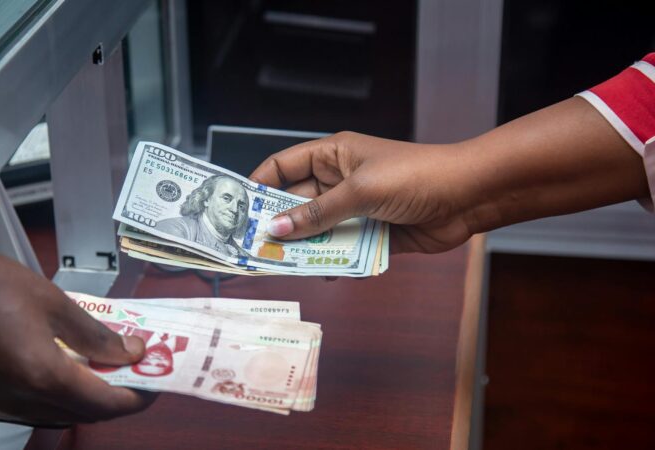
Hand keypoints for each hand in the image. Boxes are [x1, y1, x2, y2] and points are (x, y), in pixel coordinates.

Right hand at [0, 239, 155, 422]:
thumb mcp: (52, 301)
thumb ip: (95, 334)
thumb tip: (127, 350)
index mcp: (42, 375)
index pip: (106, 403)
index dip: (137, 397)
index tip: (155, 382)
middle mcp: (17, 398)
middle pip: (82, 412)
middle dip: (114, 395)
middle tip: (133, 371)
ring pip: (54, 412)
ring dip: (83, 396)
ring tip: (102, 366)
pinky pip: (24, 406)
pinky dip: (50, 393)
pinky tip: (59, 367)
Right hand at [250, 99, 648, 254]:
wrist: (468, 198)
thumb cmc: (416, 176)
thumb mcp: (359, 192)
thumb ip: (317, 213)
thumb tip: (276, 228)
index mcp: (333, 156)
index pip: (284, 166)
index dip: (260, 185)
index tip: (239, 211)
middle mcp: (340, 181)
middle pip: (297, 203)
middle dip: (279, 224)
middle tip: (256, 249)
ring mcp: (356, 208)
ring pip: (318, 230)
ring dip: (306, 247)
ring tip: (285, 266)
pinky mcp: (372, 233)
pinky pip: (343, 248)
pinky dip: (333, 260)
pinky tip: (324, 272)